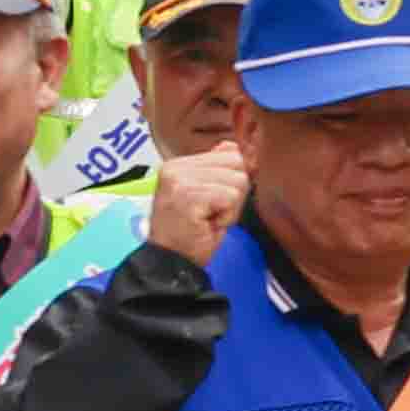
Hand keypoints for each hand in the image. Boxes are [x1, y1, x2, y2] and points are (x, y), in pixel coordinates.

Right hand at [146, 144, 250, 267]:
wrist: (170, 263)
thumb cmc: (189, 234)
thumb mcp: (205, 196)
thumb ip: (217, 169)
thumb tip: (235, 147)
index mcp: (178, 164)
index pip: (230, 153)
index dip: (233, 182)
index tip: (213, 203)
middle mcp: (175, 168)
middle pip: (238, 164)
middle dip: (234, 194)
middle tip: (211, 213)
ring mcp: (179, 180)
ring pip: (238, 180)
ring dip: (231, 207)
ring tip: (208, 219)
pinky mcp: (188, 195)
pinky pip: (231, 197)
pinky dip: (227, 216)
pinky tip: (207, 224)